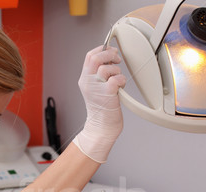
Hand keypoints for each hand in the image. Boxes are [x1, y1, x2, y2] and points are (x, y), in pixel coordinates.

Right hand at [73, 45, 126, 162]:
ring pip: (106, 68)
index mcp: (84, 79)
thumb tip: (110, 58)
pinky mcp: (106, 94)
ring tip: (117, 80)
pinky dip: (122, 80)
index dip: (102, 50)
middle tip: (117, 59)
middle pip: (95, 57)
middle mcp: (88, 82)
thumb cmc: (102, 109)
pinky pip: (116, 78)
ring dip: (116, 70)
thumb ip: (99, 74)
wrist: (101, 127)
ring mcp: (96, 88)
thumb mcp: (96, 88)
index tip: (111, 52)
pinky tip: (120, 87)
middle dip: (109, 54)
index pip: (89, 56)